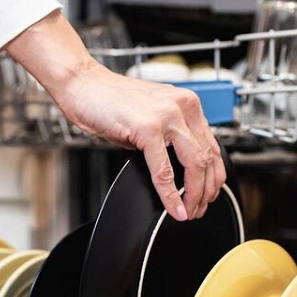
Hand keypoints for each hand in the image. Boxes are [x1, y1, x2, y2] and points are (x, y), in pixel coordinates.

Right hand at [5, 12, 225, 220]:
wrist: (83, 84)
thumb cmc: (109, 101)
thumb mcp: (149, 118)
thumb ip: (167, 139)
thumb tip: (176, 170)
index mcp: (187, 104)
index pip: (212, 145)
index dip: (213, 176)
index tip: (208, 194)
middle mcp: (183, 107)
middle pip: (207, 157)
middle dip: (206, 190)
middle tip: (199, 209)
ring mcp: (167, 116)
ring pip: (194, 164)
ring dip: (193, 195)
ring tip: (188, 212)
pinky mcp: (148, 128)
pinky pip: (164, 170)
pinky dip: (170, 194)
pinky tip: (172, 207)